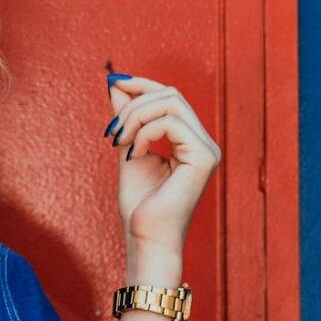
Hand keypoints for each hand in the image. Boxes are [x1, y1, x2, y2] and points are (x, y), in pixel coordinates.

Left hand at [104, 73, 221, 251]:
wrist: (146, 237)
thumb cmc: (139, 204)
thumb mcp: (128, 149)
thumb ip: (127, 118)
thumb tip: (116, 84)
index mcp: (190, 141)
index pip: (170, 96)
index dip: (141, 84)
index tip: (113, 83)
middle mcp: (203, 143)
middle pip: (171, 94)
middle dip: (134, 103)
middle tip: (113, 129)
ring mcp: (207, 150)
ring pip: (171, 102)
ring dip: (136, 116)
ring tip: (120, 141)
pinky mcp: (203, 158)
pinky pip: (171, 122)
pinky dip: (145, 132)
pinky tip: (135, 152)